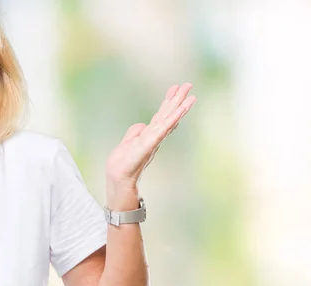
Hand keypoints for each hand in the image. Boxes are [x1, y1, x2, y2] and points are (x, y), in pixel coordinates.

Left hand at [105, 83, 195, 200]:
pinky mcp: (151, 143)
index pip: (161, 114)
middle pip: (168, 113)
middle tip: (189, 84)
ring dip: (180, 108)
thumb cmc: (122, 162)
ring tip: (191, 96)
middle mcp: (155, 135)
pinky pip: (164, 129)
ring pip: (169, 119)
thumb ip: (134, 131)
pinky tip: (180, 111)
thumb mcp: (127, 141)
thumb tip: (142, 124)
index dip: (168, 101)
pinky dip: (173, 119)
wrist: (118, 175)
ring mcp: (154, 139)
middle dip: (178, 99)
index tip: (175, 88)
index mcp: (150, 133)